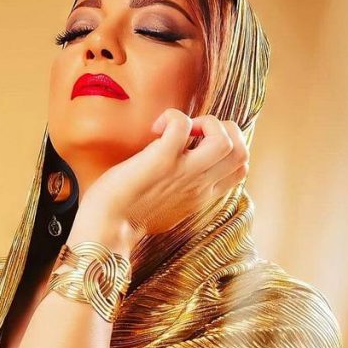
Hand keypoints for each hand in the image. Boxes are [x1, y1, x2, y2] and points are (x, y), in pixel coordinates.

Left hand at [77, 108, 249, 242]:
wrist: (106, 231)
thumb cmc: (128, 218)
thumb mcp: (170, 209)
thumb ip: (184, 192)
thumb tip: (182, 174)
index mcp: (204, 195)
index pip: (242, 168)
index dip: (229, 145)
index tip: (200, 144)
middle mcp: (200, 184)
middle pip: (241, 152)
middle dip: (223, 129)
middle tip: (192, 133)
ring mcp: (183, 172)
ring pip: (225, 139)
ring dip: (206, 122)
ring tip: (178, 130)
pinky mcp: (161, 161)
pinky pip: (181, 125)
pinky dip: (172, 116)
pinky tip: (155, 127)